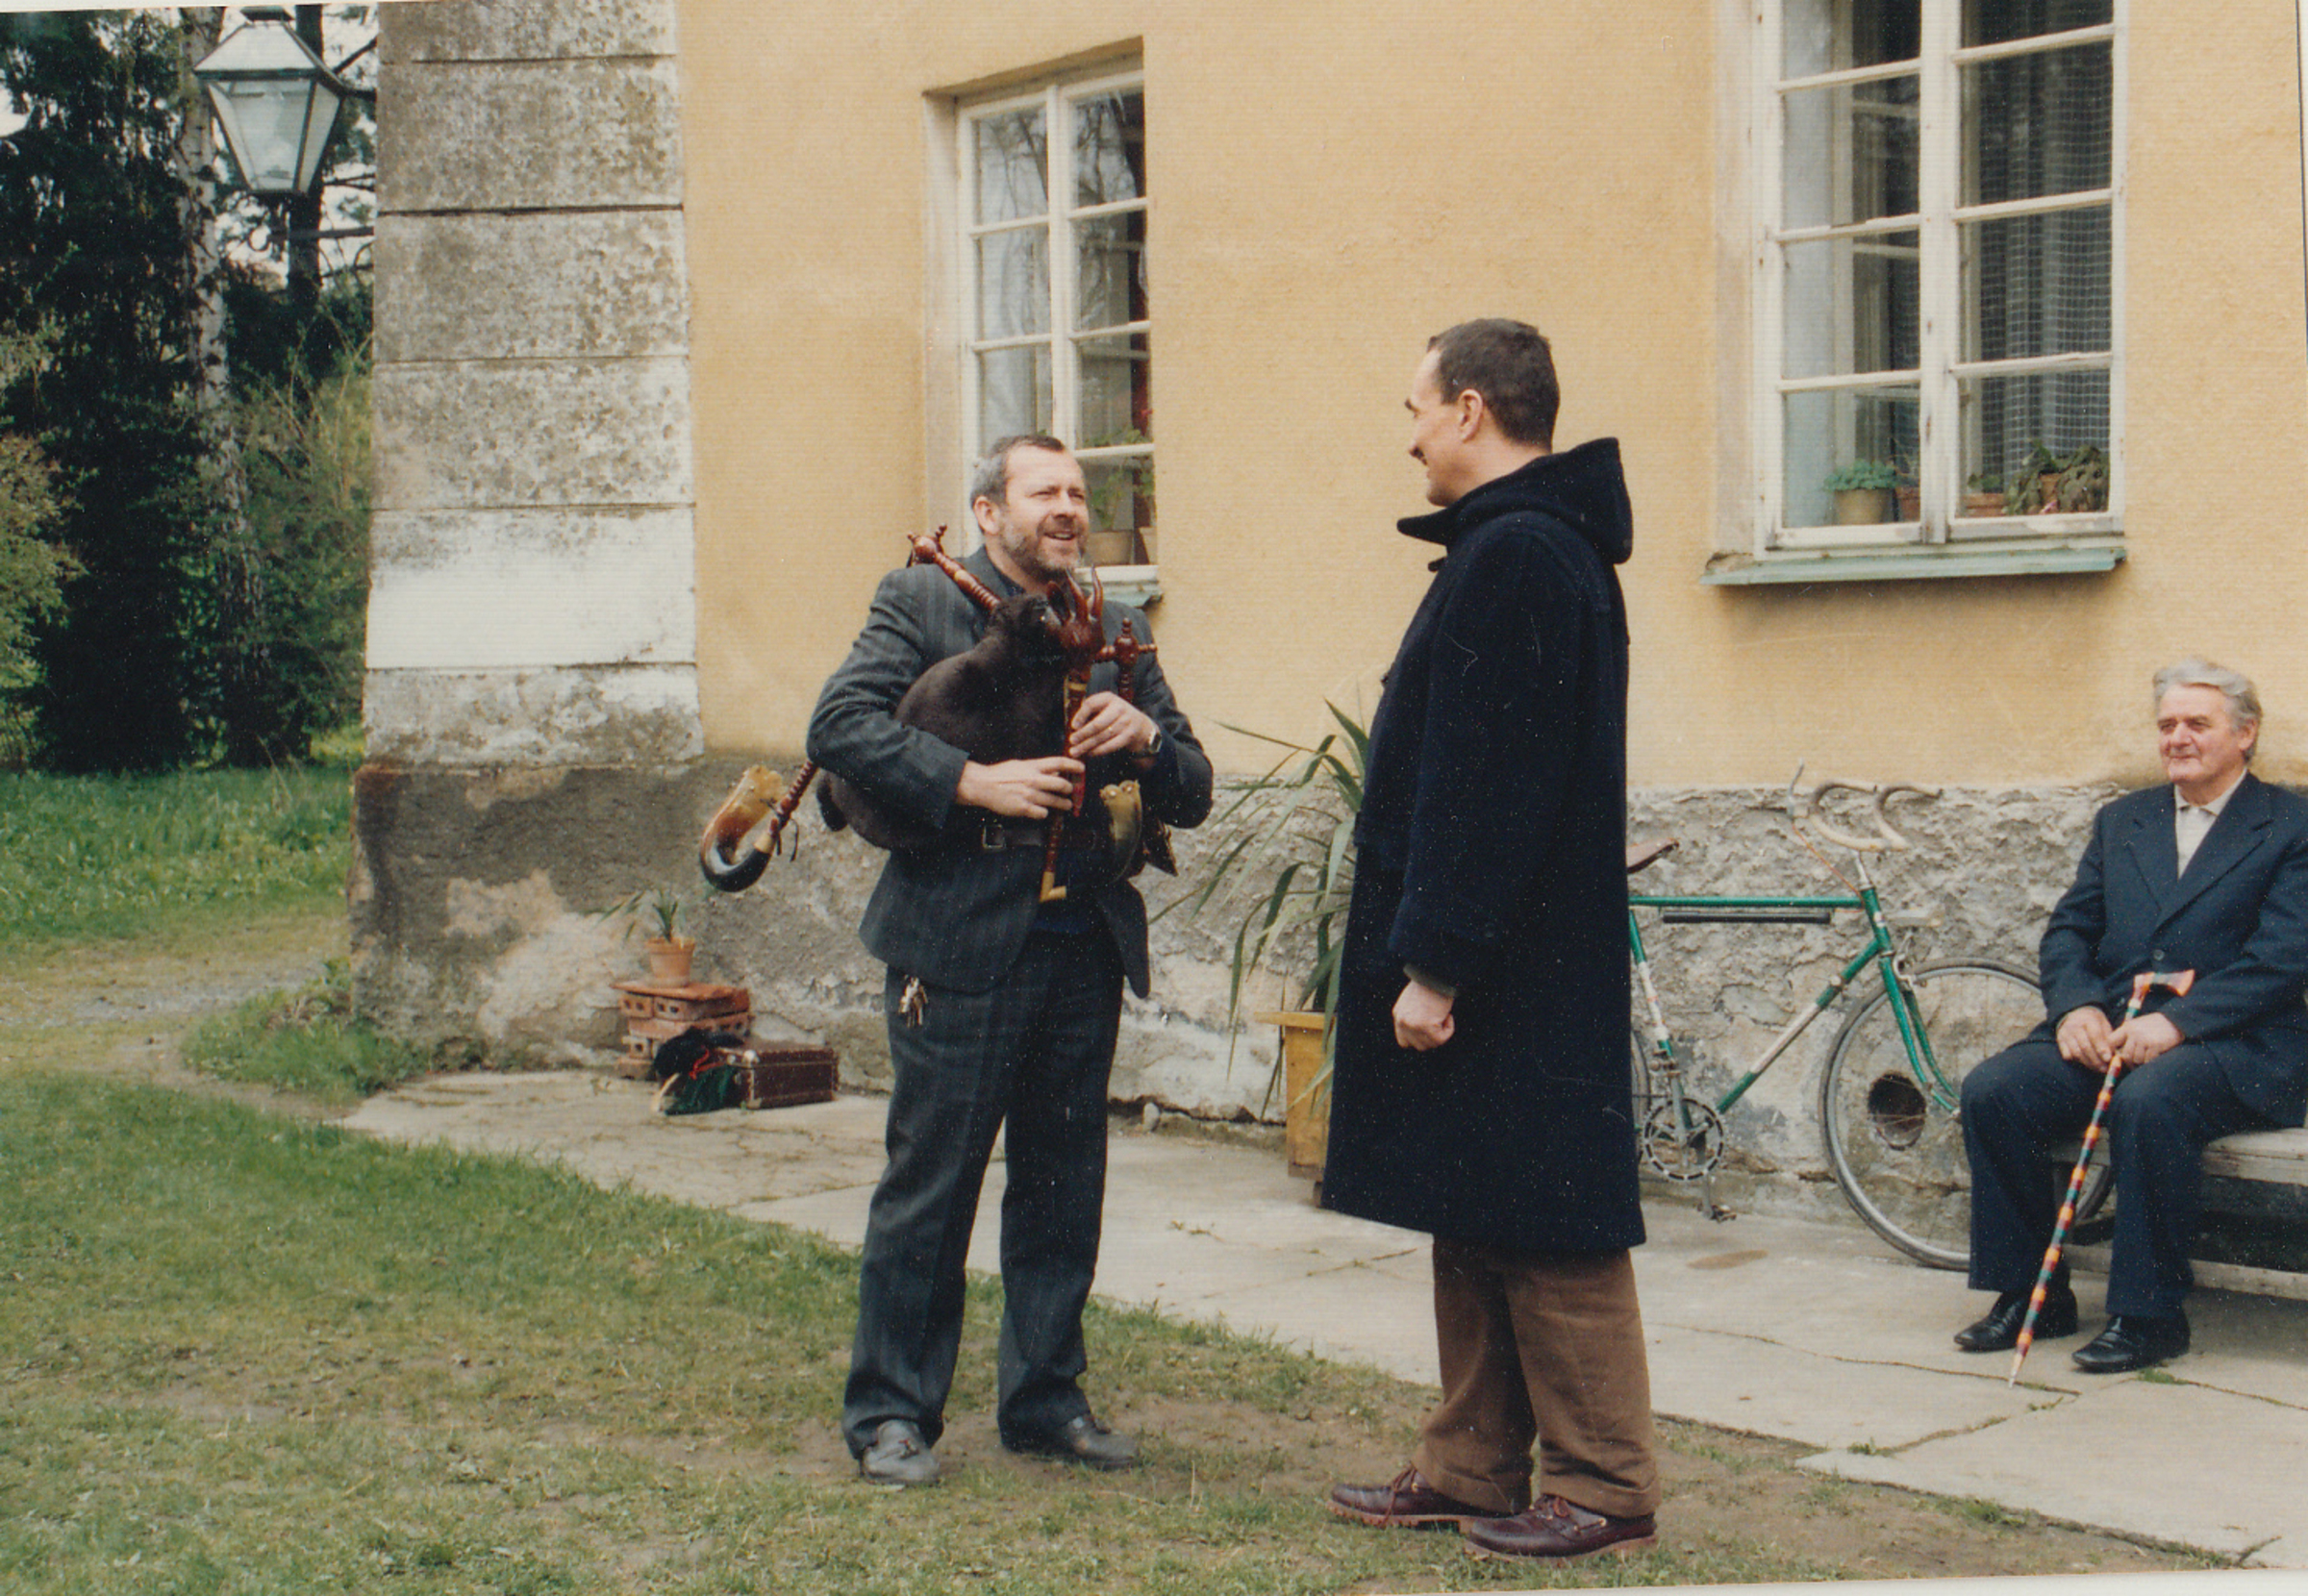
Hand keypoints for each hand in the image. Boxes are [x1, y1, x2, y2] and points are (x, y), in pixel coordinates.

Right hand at [956, 756, 1082, 818]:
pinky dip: (1045, 813)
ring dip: (1063, 804)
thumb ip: (1037, 768)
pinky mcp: (1024, 808)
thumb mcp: (1020, 765)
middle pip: (1062, 784)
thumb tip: (1055, 771)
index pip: (1059, 763)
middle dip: (1070, 789)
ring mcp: (1029, 794)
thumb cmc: (1000, 774)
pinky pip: (1043, 813)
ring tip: (1066, 805)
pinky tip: (1043, 812)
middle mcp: (1033, 779)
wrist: (982, 785)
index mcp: (1033, 766)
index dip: (1074, 765)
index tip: (1082, 769)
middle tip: (1071, 791)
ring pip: (1055, 801)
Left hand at [1068, 691, 1157, 760]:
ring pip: (1102, 736)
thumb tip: (1074, 727)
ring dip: (1087, 745)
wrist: (1140, 724)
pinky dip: (1098, 751)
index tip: (1073, 726)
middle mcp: (1119, 708)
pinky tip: (1089, 753)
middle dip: (1082, 734)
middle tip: (1072, 741)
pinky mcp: (1129, 736)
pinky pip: (1110, 745)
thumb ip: (1091, 712)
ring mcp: (1125, 722)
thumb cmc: (1116, 715)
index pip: (1091, 704)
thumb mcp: (1105, 706)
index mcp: (1109, 698)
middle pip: (1097, 723)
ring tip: (1076, 751)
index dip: (1080, 715)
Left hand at [1393, 980, 1455, 1051]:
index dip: (1419, 1040)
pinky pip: (1441, 1039)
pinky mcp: (1425, 1026)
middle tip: (1440, 1022)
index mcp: (1398, 1015)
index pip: (1404, 1042)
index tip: (1430, 1030)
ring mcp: (1413, 1025)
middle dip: (1432, 1038)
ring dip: (1441, 1033)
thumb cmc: (1430, 983)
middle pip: (1419, 1046)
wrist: (1435, 973)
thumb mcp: (1414, 1000)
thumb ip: (1414, 1015)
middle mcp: (1402, 1022)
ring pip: (1431, 1044)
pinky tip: (1448, 1015)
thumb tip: (1424, 1031)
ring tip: (1444, 1015)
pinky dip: (1449, 1029)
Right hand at [2054, 1006, 2113, 1069]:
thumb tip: (2115, 1055)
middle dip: (2097, 1060)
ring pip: (2076, 1053)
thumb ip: (2109, 1039)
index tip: (2109, 1059)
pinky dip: (2077, 1061)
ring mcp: (2065, 1033)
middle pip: (2085, 1047)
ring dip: (2089, 1063)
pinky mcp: (2060, 1040)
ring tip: (2099, 1069)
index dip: (2102, 1048)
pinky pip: (2067, 1055)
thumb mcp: (2104, 1025)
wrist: (2075, 1014)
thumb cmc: (2094, 1023)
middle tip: (2106, 1069)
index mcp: (2089, 1019)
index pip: (2095, 1035)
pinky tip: (2086, 1063)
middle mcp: (2074, 1025)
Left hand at [2105, 1011, 2182, 1070]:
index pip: (2111, 1041)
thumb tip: (2116, 1054)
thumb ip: (2127, 1036)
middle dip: (2130, 1062)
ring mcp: (2144, 1040)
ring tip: (2147, 1058)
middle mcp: (2134, 1033)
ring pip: (2136, 1060)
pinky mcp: (2155, 1046)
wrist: (2175, 1021)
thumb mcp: (2137, 1026)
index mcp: (2127, 1027)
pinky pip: (2148, 1061)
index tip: (2118, 1056)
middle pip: (2125, 1055)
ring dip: (2141, 1062)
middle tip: (2135, 1063)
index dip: (2113, 1051)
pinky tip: (2154, 1056)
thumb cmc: (2155, 1025)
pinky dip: (2150, 1062)